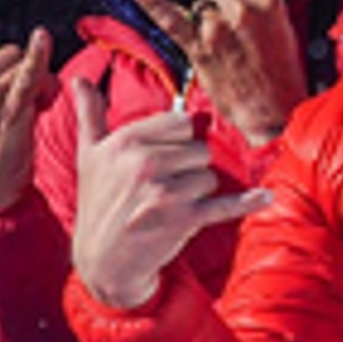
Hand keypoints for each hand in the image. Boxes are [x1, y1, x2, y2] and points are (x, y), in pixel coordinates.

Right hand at [0, 0, 56, 210]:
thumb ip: (8, 80)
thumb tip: (37, 64)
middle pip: (9, 49)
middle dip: (28, 67)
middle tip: (33, 99)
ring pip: (21, 64)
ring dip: (39, 82)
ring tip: (35, 110)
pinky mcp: (4, 114)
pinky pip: (25, 78)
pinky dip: (36, 59)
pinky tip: (42, 40)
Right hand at [67, 73, 265, 310]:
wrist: (103, 261)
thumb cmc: (98, 204)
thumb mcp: (88, 156)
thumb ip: (89, 114)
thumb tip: (77, 80)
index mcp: (126, 142)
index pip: (181, 123)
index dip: (176, 142)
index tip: (162, 159)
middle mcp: (145, 163)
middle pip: (199, 149)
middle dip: (187, 168)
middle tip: (162, 188)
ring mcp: (166, 192)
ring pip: (209, 176)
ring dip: (197, 192)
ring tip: (169, 206)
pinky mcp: (185, 219)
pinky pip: (225, 204)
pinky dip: (247, 202)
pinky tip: (265, 197)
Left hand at [133, 0, 303, 148]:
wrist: (276, 114)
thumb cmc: (282, 78)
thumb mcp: (283, 33)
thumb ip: (261, 9)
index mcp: (270, 5)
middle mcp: (243, 11)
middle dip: (221, 4)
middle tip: (235, 36)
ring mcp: (219, 29)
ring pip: (200, 4)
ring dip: (205, 20)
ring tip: (222, 49)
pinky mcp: (200, 48)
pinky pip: (171, 19)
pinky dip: (152, 3)